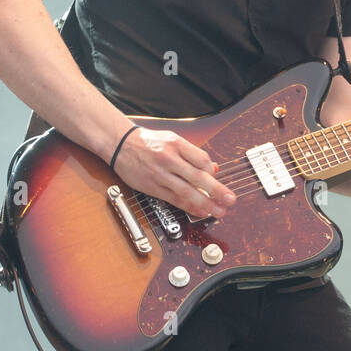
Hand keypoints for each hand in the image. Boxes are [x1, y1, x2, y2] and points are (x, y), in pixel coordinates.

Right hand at [111, 126, 236, 218]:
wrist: (120, 144)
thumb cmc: (148, 141)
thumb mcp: (172, 139)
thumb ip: (192, 153)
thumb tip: (212, 168)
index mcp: (176, 144)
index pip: (201, 159)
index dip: (212, 171)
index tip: (217, 178)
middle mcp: (169, 159)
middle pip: (197, 177)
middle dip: (216, 191)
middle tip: (230, 200)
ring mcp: (160, 175)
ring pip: (186, 192)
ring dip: (205, 203)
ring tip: (219, 211)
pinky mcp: (152, 187)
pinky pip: (174, 199)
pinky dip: (188, 206)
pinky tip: (200, 212)